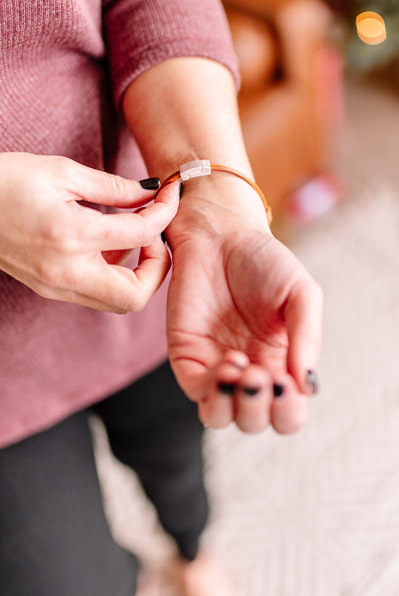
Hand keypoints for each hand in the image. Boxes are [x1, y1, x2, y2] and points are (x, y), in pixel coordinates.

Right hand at [0, 153, 179, 312]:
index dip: (165, 213)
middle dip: (159, 266)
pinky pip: (98, 294)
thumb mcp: (62, 172)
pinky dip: (116, 274)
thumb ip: (114, 187)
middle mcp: (65, 272)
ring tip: (131, 233)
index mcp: (70, 236)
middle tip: (155, 233)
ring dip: (139, 272)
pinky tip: (109, 244)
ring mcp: (56, 287)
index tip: (168, 195)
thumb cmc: (5, 180)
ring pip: (119, 302)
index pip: (141, 235)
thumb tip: (151, 192)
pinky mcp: (51, 289)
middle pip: (136, 296)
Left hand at [166, 180, 322, 434]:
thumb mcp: (301, 295)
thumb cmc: (266, 262)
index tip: (285, 382)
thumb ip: (307, 338)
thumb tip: (308, 386)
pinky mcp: (186, 353)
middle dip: (258, 409)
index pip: (286, 414)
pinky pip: (196, 390)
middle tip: (262, 374)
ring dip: (233, 405)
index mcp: (279, 364)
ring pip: (219, 417)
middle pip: (252, 422)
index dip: (288, 412)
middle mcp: (248, 371)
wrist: (221, 234)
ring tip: (241, 367)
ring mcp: (214, 365)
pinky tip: (227, 362)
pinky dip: (212, 388)